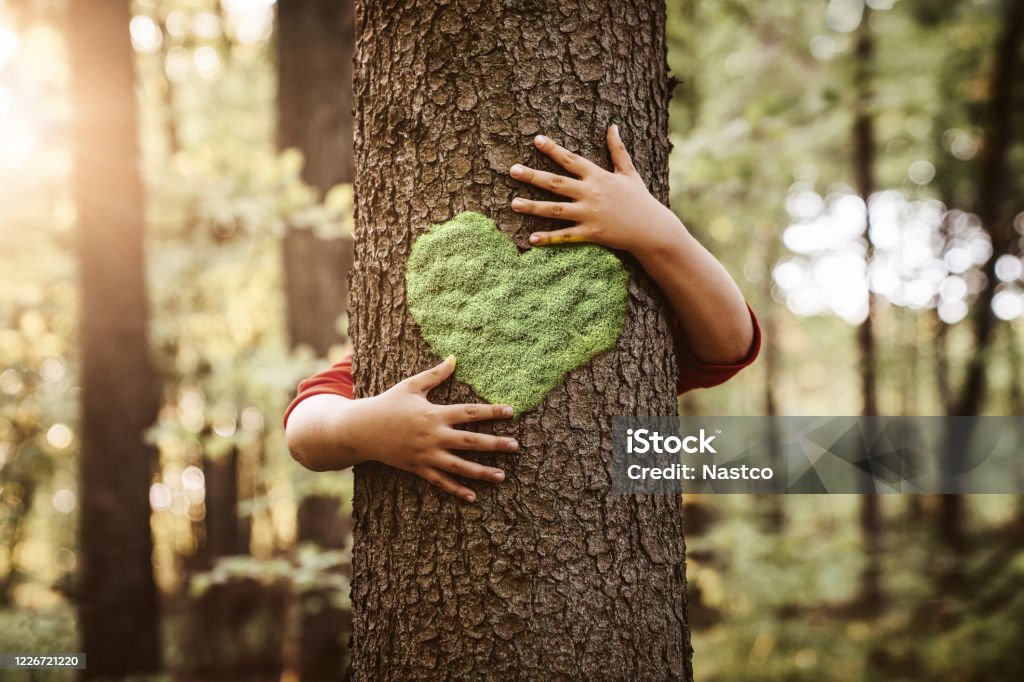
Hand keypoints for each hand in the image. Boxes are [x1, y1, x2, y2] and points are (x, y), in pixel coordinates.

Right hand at [351, 356, 517, 502]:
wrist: (361, 430)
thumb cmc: (387, 404)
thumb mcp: (410, 386)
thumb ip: (435, 375)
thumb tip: (454, 358)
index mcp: (434, 414)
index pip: (469, 412)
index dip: (491, 411)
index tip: (511, 411)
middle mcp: (433, 436)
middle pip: (470, 441)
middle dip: (495, 444)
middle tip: (516, 446)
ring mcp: (426, 455)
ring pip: (459, 466)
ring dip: (481, 472)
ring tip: (502, 476)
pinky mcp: (417, 468)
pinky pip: (440, 481)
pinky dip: (456, 489)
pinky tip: (473, 496)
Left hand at [509, 125, 684, 257]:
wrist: (652, 229)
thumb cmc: (640, 200)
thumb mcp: (629, 172)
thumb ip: (618, 150)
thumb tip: (613, 126)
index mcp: (598, 176)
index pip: (571, 160)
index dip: (553, 149)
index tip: (536, 140)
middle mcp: (591, 193)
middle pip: (556, 183)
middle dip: (533, 176)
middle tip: (512, 170)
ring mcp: (590, 214)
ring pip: (556, 210)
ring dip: (533, 207)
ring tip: (513, 204)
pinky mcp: (591, 234)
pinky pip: (566, 236)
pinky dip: (549, 238)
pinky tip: (531, 239)